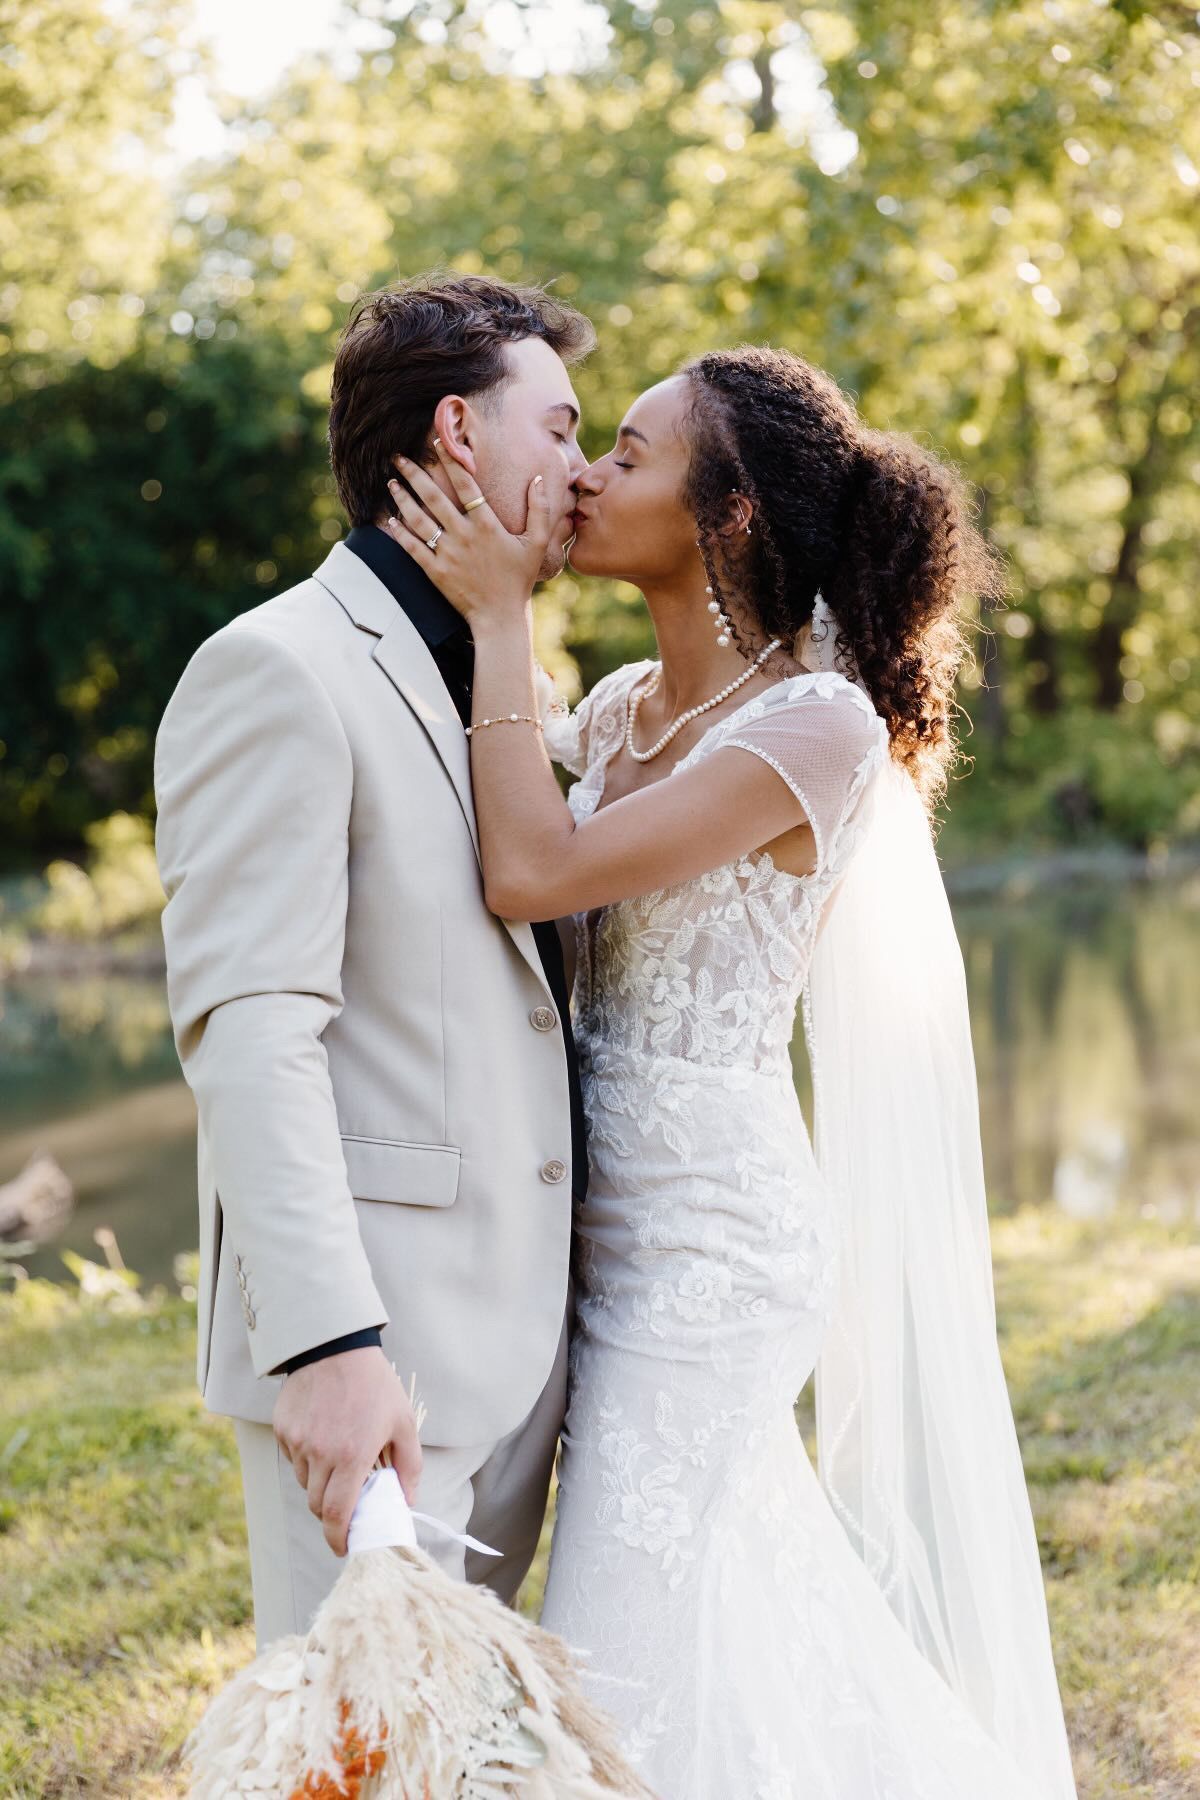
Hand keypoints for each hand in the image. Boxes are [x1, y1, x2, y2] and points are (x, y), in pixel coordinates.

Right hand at [272, 1345, 422, 1556]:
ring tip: (339, 1458)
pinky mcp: (283, 1430)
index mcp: (352, 1456)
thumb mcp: (403, 1422)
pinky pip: (294, 1459)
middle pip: (318, 1505)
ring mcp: (298, 1442)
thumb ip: (408, 1466)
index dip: (338, 1538)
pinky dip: (308, 1459)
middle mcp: (320, 1454)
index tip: (343, 1547)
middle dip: (333, 1512)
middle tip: (348, 1501)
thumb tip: (406, 1501)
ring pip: (306, 1482)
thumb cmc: (374, 1385)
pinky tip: (323, 1437)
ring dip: (321, 1483)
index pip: (337, 1515)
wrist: (335, 1346)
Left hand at [384, 442, 566, 627]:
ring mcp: (447, 553)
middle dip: (414, 474)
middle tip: (399, 458)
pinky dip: (400, 532)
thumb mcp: (538, 543)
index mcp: (487, 524)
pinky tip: (391, 519)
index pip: (465, 484)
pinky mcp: (435, 571)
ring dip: (402, 499)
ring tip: (391, 483)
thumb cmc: (519, 578)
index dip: (450, 461)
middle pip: (433, 497)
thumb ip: (540, 509)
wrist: (500, 616)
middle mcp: (464, 535)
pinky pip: (412, 547)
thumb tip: (537, 478)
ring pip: (418, 519)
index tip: (437, 443)